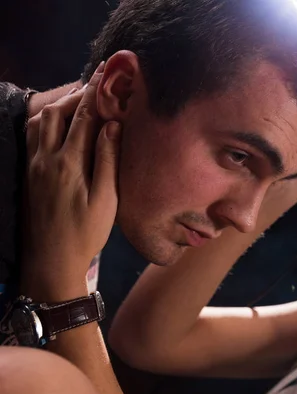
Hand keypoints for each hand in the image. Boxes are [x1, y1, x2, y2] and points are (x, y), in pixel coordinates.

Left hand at [22, 62, 120, 295]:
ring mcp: (34, 165)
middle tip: (96, 82)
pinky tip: (57, 123)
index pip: (83, 118)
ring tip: (79, 99)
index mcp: (69, 164)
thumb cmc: (85, 234)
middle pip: (57, 113)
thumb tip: (112, 126)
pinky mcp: (28, 173)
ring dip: (59, 106)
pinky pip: (33, 135)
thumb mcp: (106, 201)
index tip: (107, 73)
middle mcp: (47, 158)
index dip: (96, 93)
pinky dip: (45, 120)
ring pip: (40, 122)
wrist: (50, 261)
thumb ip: (108, 161)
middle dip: (76, 94)